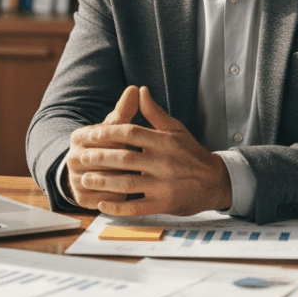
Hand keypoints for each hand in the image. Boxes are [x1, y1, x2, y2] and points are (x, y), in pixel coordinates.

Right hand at [65, 86, 139, 210]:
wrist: (91, 171)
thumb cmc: (108, 144)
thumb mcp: (114, 127)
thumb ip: (124, 110)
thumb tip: (136, 88)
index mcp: (78, 137)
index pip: (104, 136)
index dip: (124, 140)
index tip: (141, 141)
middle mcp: (72, 158)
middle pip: (105, 159)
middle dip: (126, 160)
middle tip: (147, 161)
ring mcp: (75, 179)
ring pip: (107, 179)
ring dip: (126, 178)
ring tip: (143, 175)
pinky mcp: (82, 199)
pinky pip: (107, 197)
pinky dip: (122, 194)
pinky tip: (135, 190)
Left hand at [75, 87, 231, 216]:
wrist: (216, 181)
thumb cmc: (191, 153)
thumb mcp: (175, 129)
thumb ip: (154, 112)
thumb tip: (139, 90)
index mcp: (164, 141)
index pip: (131, 133)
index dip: (109, 133)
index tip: (91, 134)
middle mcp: (163, 162)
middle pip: (125, 158)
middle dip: (100, 158)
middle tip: (81, 158)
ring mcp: (164, 185)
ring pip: (128, 183)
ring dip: (104, 182)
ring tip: (85, 179)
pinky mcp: (165, 204)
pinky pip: (137, 207)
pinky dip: (118, 207)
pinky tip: (102, 204)